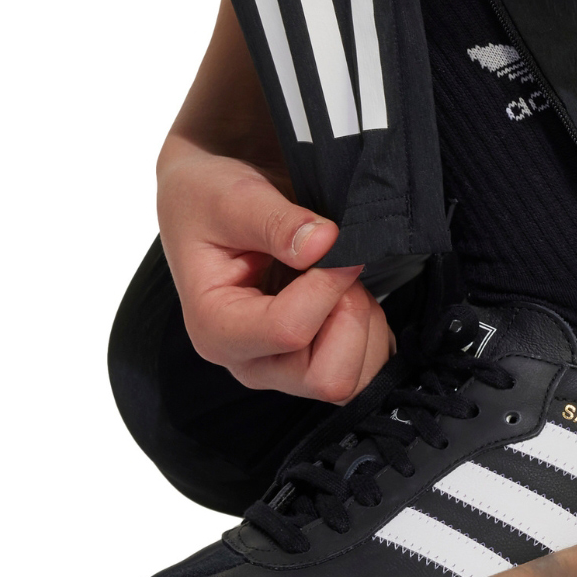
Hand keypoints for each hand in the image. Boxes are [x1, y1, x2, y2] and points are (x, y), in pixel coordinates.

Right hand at [157, 138, 392, 402]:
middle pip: (326, 377)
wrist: (207, 204)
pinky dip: (369, 332)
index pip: (290, 331)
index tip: (332, 241)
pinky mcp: (306, 363)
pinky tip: (345, 293)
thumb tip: (324, 243)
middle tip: (339, 268)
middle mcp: (248, 362)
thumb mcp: (231, 197)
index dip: (327, 284)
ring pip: (352, 379)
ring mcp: (279, 369)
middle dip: (349, 316)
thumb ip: (276, 220)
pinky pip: (362, 369)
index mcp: (216, 328)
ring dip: (363, 325)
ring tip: (340, 278)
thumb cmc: (208, 201)